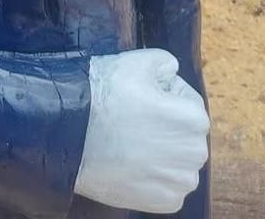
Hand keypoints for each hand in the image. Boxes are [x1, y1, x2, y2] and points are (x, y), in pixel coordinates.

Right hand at [73, 49, 209, 213]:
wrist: (70, 133)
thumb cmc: (104, 95)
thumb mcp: (137, 62)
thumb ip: (165, 62)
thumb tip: (171, 72)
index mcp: (193, 119)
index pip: (188, 103)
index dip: (166, 97)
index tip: (143, 99)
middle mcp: (194, 154)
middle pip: (186, 135)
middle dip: (168, 128)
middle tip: (136, 121)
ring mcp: (178, 182)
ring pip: (179, 163)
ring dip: (163, 155)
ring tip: (133, 143)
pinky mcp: (162, 203)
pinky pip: (167, 188)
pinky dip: (153, 178)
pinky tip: (133, 164)